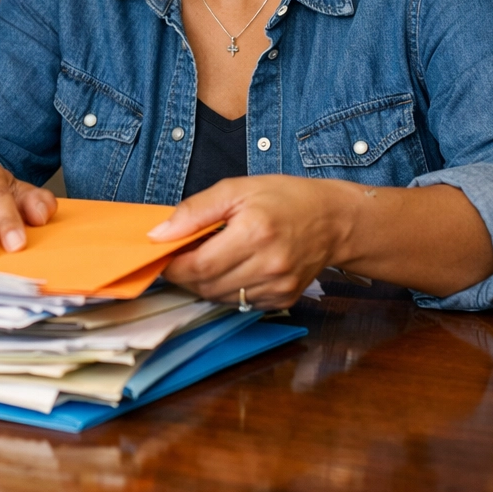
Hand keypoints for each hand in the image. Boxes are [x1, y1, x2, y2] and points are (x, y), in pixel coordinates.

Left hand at [148, 175, 351, 308]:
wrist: (333, 219)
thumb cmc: (283, 198)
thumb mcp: (234, 189)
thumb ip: (194, 211)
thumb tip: (159, 234)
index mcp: (254, 233)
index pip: (198, 266)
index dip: (173, 265)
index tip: (164, 255)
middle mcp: (268, 265)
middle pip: (206, 286)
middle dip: (184, 275)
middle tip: (181, 255)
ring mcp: (278, 287)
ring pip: (220, 298)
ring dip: (203, 283)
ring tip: (206, 258)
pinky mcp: (284, 299)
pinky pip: (240, 303)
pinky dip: (226, 289)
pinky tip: (230, 268)